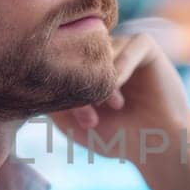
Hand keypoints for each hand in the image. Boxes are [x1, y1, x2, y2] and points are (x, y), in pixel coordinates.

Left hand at [49, 33, 189, 189]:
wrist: (156, 146)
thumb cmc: (115, 135)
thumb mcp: (72, 122)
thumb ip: (52, 99)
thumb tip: (33, 77)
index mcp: (82, 66)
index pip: (60, 60)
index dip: (61, 88)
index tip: (74, 120)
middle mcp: (101, 53)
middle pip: (77, 52)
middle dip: (79, 84)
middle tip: (89, 117)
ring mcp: (123, 46)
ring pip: (101, 49)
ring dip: (101, 80)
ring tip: (108, 107)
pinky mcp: (146, 45)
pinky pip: (130, 44)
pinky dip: (121, 67)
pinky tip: (118, 91)